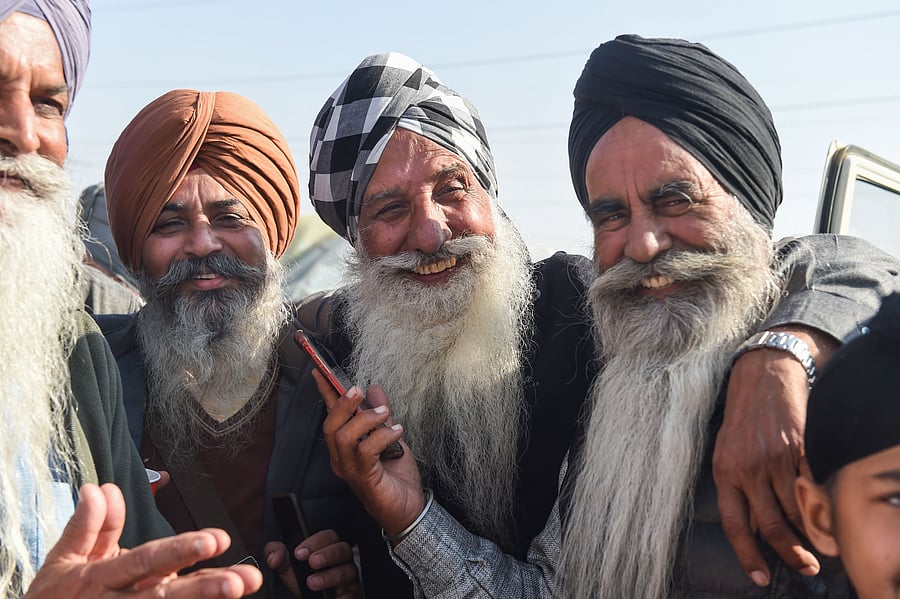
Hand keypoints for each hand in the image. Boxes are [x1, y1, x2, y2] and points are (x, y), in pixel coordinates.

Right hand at [24, 483, 261, 597]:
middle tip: (242, 579)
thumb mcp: (64, 560)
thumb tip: (102, 489)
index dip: (180, 551)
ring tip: (240, 589)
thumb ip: (90, 527)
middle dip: (205, 587)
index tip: (216, 540)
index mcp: (102, 578)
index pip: (147, 561)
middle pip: (166, 595)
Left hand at [264, 530, 361, 597]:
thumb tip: (274, 556)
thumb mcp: (286, 566)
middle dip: (327, 555)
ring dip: (330, 576)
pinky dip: (342, 596)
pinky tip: (330, 597)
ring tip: (312, 582)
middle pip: (343, 550)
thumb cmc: (299, 579)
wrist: (305, 598)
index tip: (299, 552)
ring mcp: (348, 577)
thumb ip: (277, 555)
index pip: (328, 536)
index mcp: (328, 546)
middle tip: (312, 562)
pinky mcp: (351, 594)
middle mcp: (341, 559)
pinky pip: (351, 594)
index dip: (315, 542)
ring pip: (348, 571)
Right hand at [315, 369, 426, 538]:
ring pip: (343, 436)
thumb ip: (381, 414)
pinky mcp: (363, 478)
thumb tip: (375, 389)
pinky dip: (381, 436)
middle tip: (359, 390)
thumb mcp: (390, 437)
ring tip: (386, 415)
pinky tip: (396, 432)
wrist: (409, 508)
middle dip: (342, 403)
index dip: (325, 392)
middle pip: (330, 426)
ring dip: (365, 419)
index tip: (320, 370)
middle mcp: (341, 458)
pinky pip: (365, 451)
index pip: (331, 414)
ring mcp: (350, 469)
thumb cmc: (396, 476)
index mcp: (345, 446)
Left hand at [713, 326, 836, 585]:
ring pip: (795, 508)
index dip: (747, 554)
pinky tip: (826, 515)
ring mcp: (775, 458)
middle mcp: (748, 467)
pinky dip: (821, 505)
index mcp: (724, 471)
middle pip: (770, 524)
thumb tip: (752, 525)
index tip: (760, 577)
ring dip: (809, 532)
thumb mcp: (725, 451)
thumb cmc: (742, 418)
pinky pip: (812, 485)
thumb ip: (735, 485)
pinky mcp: (800, 447)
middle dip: (789, 552)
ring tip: (820, 545)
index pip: (734, 524)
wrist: (762, 376)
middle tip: (805, 567)